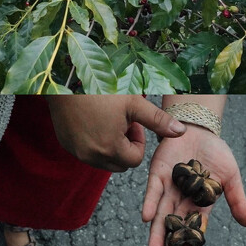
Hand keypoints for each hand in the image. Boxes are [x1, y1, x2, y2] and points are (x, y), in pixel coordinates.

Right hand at [46, 95, 186, 171]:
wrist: (63, 81)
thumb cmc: (102, 90)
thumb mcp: (134, 103)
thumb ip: (158, 121)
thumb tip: (182, 132)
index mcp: (110, 148)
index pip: (135, 160)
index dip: (138, 141)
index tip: (133, 122)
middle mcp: (91, 156)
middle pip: (120, 164)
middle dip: (125, 147)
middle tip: (122, 122)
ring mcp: (76, 152)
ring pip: (103, 161)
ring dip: (111, 147)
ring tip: (108, 121)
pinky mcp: (66, 146)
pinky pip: (87, 154)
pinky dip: (95, 144)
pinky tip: (94, 122)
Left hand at [142, 125, 245, 245]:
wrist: (201, 129)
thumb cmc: (217, 153)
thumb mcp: (231, 177)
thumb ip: (237, 200)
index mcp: (200, 203)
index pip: (195, 228)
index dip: (190, 244)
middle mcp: (182, 200)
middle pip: (176, 227)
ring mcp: (168, 188)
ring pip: (161, 215)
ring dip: (157, 233)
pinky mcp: (158, 174)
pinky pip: (153, 191)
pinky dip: (151, 204)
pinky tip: (147, 218)